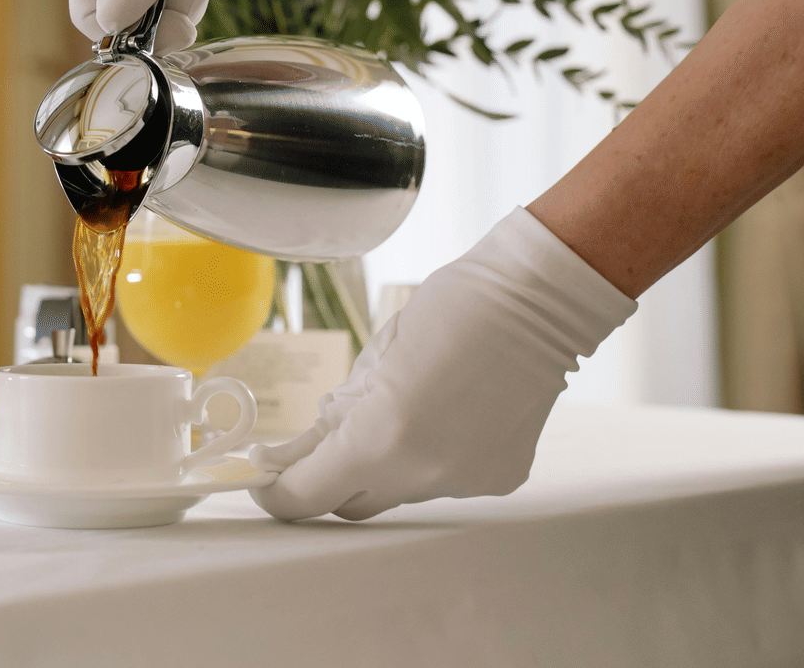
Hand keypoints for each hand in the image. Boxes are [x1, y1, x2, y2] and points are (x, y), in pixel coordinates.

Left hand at [248, 208, 634, 520]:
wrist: (536, 302)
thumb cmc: (452, 312)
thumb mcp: (372, 360)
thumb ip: (332, 419)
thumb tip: (293, 456)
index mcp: (379, 438)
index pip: (306, 495)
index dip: (279, 491)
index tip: (267, 479)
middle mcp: (422, 473)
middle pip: (350, 501)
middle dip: (332, 475)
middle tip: (331, 436)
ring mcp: (464, 482)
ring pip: (401, 489)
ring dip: (390, 461)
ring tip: (415, 402)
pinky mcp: (497, 480)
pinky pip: (444, 480)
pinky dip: (435, 456)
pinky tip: (454, 411)